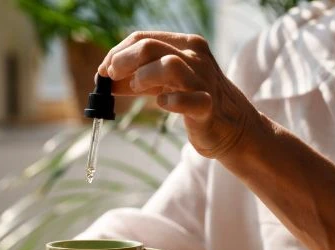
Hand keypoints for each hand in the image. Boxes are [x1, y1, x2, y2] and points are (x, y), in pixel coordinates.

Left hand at [98, 31, 264, 158]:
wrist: (231, 127)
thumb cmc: (194, 99)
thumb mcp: (163, 84)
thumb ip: (136, 79)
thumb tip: (103, 79)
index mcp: (185, 45)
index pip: (143, 38)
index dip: (118, 53)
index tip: (104, 71)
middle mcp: (195, 57)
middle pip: (150, 47)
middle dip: (122, 61)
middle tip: (111, 78)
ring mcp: (203, 81)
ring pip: (168, 66)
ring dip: (143, 77)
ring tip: (137, 89)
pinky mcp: (207, 106)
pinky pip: (188, 100)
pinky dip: (170, 101)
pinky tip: (163, 104)